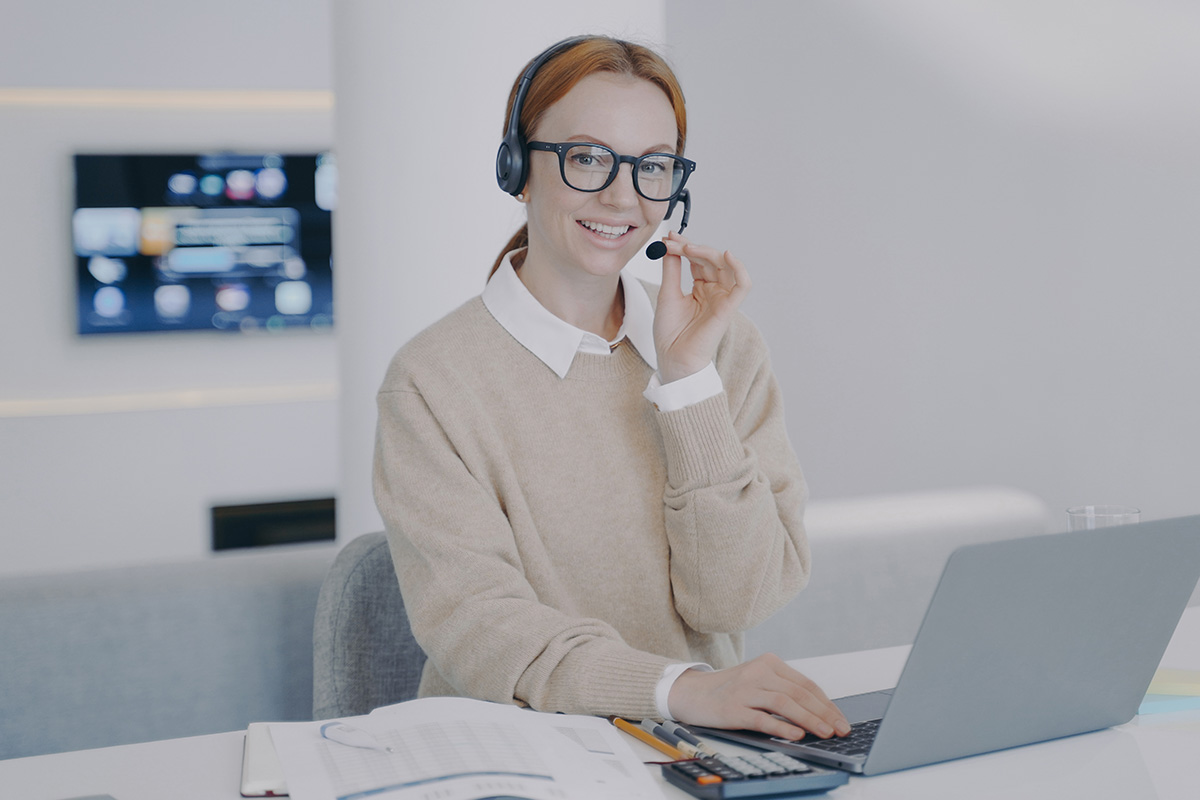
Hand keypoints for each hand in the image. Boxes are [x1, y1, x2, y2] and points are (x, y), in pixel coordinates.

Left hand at [653, 231, 751, 383]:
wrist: (672, 358)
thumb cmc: (670, 333)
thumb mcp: (667, 294)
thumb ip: (671, 269)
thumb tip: (669, 246)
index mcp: (700, 288)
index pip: (698, 260)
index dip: (685, 246)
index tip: (668, 238)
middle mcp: (713, 291)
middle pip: (710, 260)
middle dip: (691, 247)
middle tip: (673, 242)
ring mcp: (722, 298)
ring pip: (725, 266)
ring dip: (708, 252)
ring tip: (688, 248)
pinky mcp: (728, 308)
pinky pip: (743, 285)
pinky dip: (739, 268)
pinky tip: (727, 255)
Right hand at [667, 654, 850, 739]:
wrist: (691, 692)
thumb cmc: (729, 689)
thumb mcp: (758, 680)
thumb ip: (783, 690)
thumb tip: (819, 713)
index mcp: (769, 663)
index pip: (805, 684)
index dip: (826, 703)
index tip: (841, 719)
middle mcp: (758, 672)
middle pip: (799, 693)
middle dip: (824, 713)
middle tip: (840, 729)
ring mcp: (745, 689)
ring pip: (784, 703)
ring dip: (809, 720)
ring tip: (825, 733)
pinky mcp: (733, 708)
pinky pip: (762, 718)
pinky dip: (782, 727)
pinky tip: (797, 734)